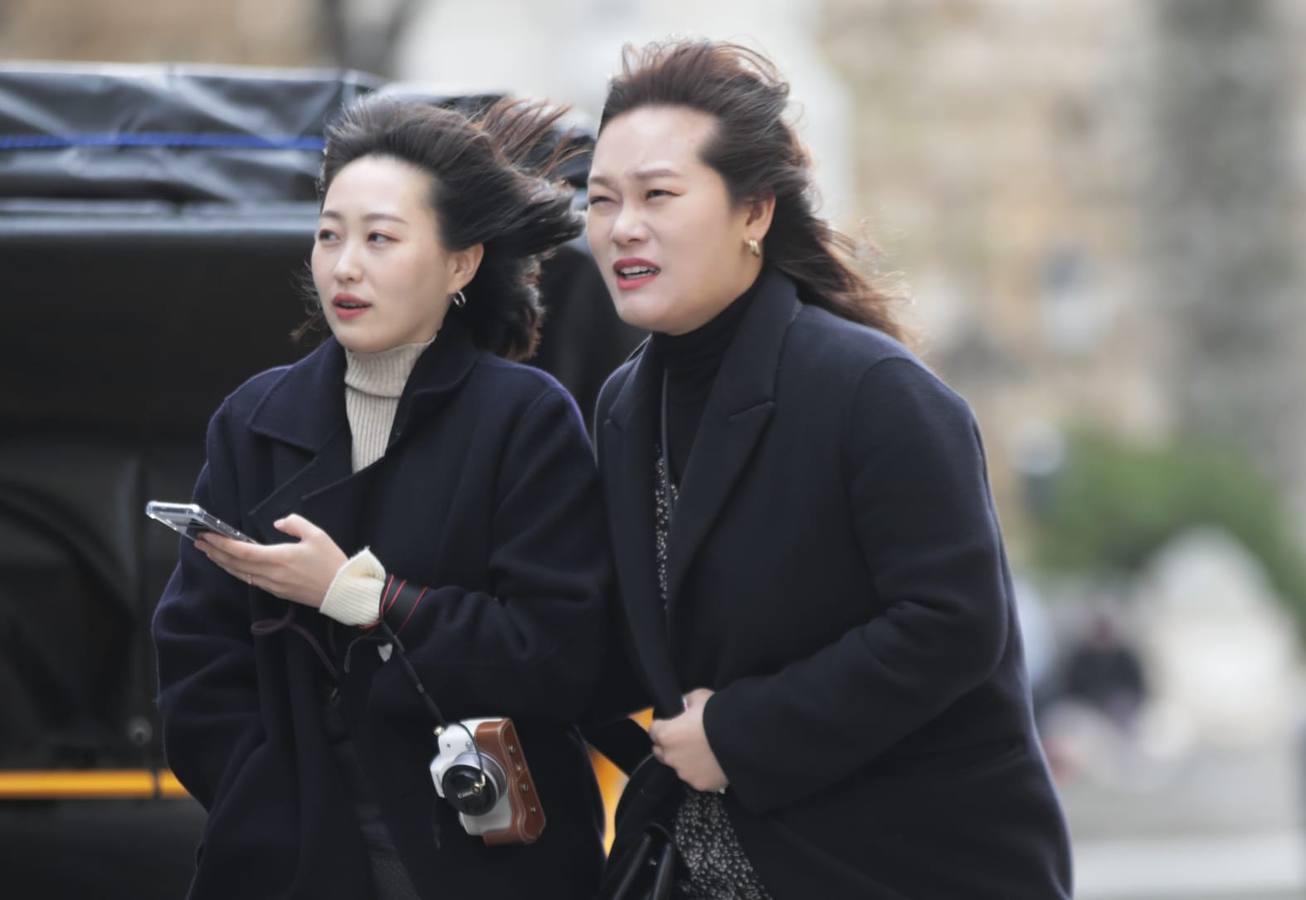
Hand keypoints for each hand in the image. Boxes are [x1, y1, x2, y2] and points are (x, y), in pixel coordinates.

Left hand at [196, 514, 345, 608]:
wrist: (341, 591)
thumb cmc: (331, 562)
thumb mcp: (317, 535)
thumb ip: (294, 523)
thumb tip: (278, 523)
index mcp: (278, 558)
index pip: (241, 551)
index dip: (221, 543)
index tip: (207, 535)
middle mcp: (270, 574)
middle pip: (235, 564)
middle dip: (215, 552)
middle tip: (199, 542)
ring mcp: (272, 585)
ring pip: (240, 574)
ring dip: (223, 563)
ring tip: (210, 553)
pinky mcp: (277, 591)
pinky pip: (250, 580)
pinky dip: (237, 571)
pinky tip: (233, 566)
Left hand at [649, 687, 727, 792]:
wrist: (742, 739)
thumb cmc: (718, 714)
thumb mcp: (699, 696)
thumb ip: (687, 701)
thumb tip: (685, 704)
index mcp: (666, 734)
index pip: (653, 730)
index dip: (662, 725)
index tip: (671, 723)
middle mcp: (671, 756)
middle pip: (661, 752)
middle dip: (668, 745)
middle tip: (685, 738)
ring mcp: (685, 773)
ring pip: (679, 766)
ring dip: (686, 759)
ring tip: (704, 751)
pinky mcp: (701, 785)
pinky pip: (697, 777)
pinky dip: (702, 772)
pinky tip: (714, 762)